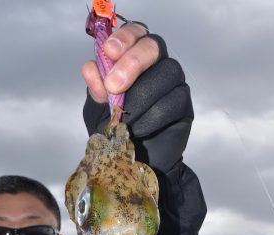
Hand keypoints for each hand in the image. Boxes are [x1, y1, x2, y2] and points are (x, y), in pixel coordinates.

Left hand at [82, 24, 192, 171]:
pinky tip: (138, 130)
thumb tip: (90, 68)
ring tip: (125, 119)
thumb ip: (96, 91)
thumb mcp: (99, 111)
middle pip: (153, 47)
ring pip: (166, 74)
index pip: (136, 33)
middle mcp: (157, 64)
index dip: (125, 37)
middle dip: (132, 63)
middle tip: (114, 86)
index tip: (108, 52)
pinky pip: (171, 102)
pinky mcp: (184, 105)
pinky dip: (151, 117)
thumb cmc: (117, 130)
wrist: (134, 162)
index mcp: (134, 58)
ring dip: (141, 96)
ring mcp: (174, 83)